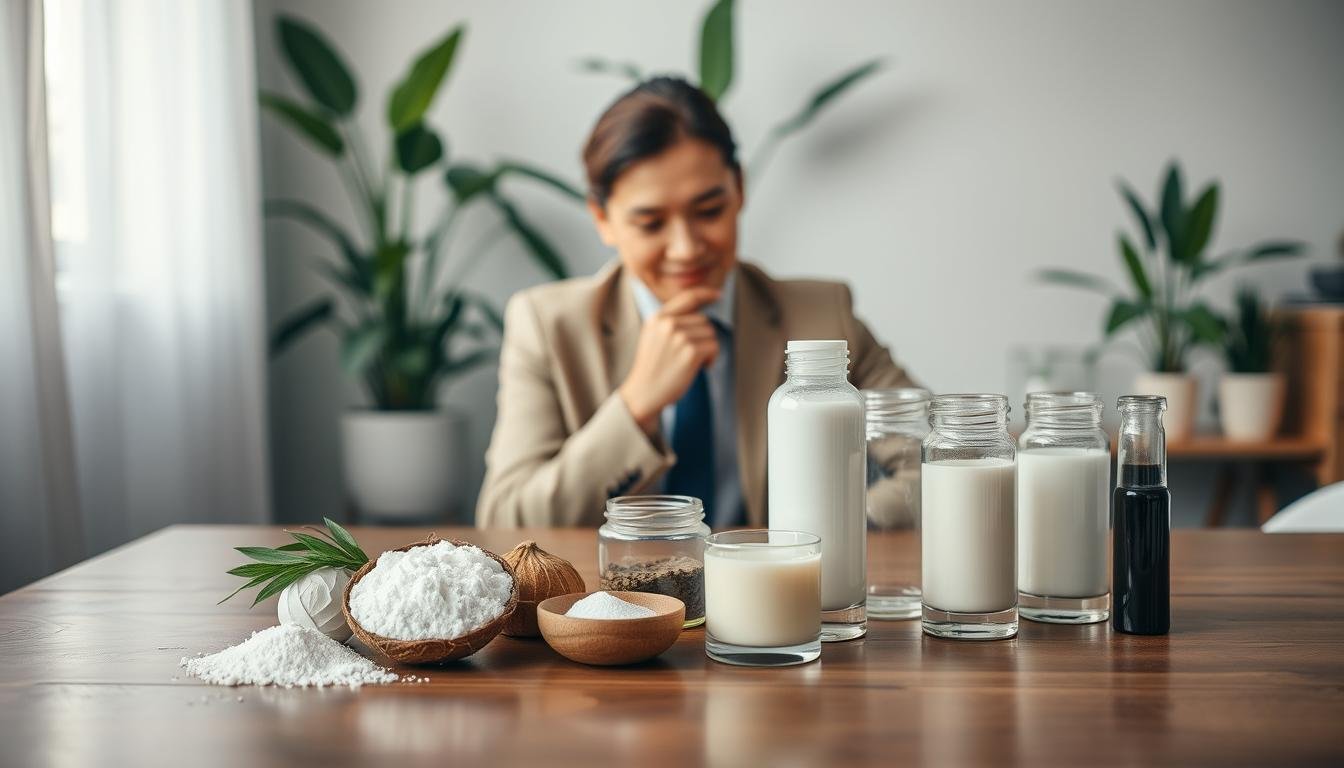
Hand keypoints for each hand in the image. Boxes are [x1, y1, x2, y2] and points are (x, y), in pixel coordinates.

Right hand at [618, 287, 720, 434]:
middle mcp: (667, 323)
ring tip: (691, 362)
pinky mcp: (690, 352)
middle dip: (703, 337)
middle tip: (689, 355)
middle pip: (704, 320)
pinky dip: (712, 359)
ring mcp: (679, 337)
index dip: (706, 293)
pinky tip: (700, 368)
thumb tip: (701, 310)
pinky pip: (714, 347)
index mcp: (657, 318)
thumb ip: (671, 321)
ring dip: (708, 349)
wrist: (643, 393)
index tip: (718, 295)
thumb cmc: (653, 368)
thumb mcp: (654, 337)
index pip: (687, 297)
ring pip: (710, 333)